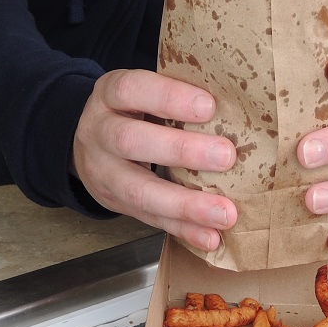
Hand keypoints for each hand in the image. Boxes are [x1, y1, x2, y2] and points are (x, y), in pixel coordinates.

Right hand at [72, 68, 237, 250]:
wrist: (89, 144)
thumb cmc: (133, 111)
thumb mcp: (143, 93)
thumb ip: (177, 97)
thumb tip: (238, 106)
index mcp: (109, 95)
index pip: (132, 90)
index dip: (168, 97)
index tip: (209, 106)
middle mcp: (99, 132)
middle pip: (130, 141)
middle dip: (180, 151)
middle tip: (226, 156)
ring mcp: (103, 172)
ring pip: (139, 191)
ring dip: (185, 205)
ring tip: (224, 213)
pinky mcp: (114, 203)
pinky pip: (148, 219)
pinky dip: (182, 229)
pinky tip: (210, 236)